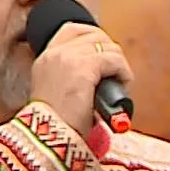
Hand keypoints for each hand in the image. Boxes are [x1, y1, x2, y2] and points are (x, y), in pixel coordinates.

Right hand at [28, 21, 133, 135]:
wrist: (49, 141)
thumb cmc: (57, 128)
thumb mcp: (58, 95)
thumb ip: (72, 78)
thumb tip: (102, 74)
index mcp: (45, 59)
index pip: (72, 29)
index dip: (94, 37)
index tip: (105, 55)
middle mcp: (55, 53)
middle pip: (95, 34)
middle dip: (111, 52)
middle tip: (116, 74)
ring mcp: (68, 58)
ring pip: (108, 46)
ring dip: (119, 65)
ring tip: (119, 84)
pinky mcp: (84, 68)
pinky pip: (114, 59)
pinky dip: (124, 72)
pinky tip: (123, 86)